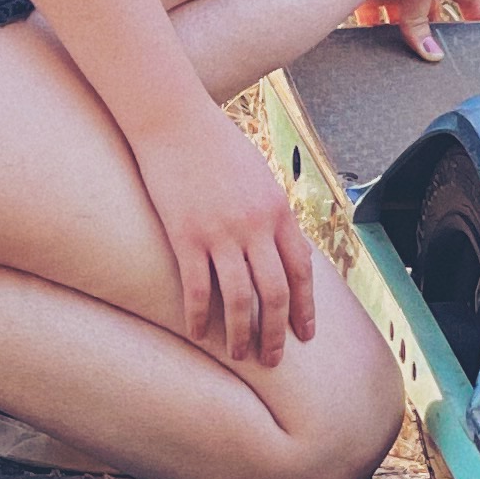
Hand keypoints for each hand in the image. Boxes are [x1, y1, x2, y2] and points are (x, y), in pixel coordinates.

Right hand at [133, 104, 319, 367]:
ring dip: (241, 333)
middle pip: (274, 293)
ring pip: (239, 299)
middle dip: (276, 332)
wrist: (174, 119)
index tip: (305, 334)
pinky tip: (199, 333)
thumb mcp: (258, 176)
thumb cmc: (215, 144)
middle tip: (273, 359)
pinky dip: (200, 316)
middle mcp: (255, 225)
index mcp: (278, 210)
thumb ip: (271, 214)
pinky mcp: (185, 235)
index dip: (304, 307)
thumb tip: (283, 250)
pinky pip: (197, 288)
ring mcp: (220, 232)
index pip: (301, 271)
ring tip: (240, 354)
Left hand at [355, 0, 479, 60]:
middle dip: (432, 33)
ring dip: (399, 37)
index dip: (476, 11)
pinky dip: (370, 32)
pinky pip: (370, 17)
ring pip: (399, 18)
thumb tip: (431, 54)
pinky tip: (369, 50)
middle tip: (435, 60)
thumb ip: (421, 17)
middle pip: (430, 11)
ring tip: (401, 63)